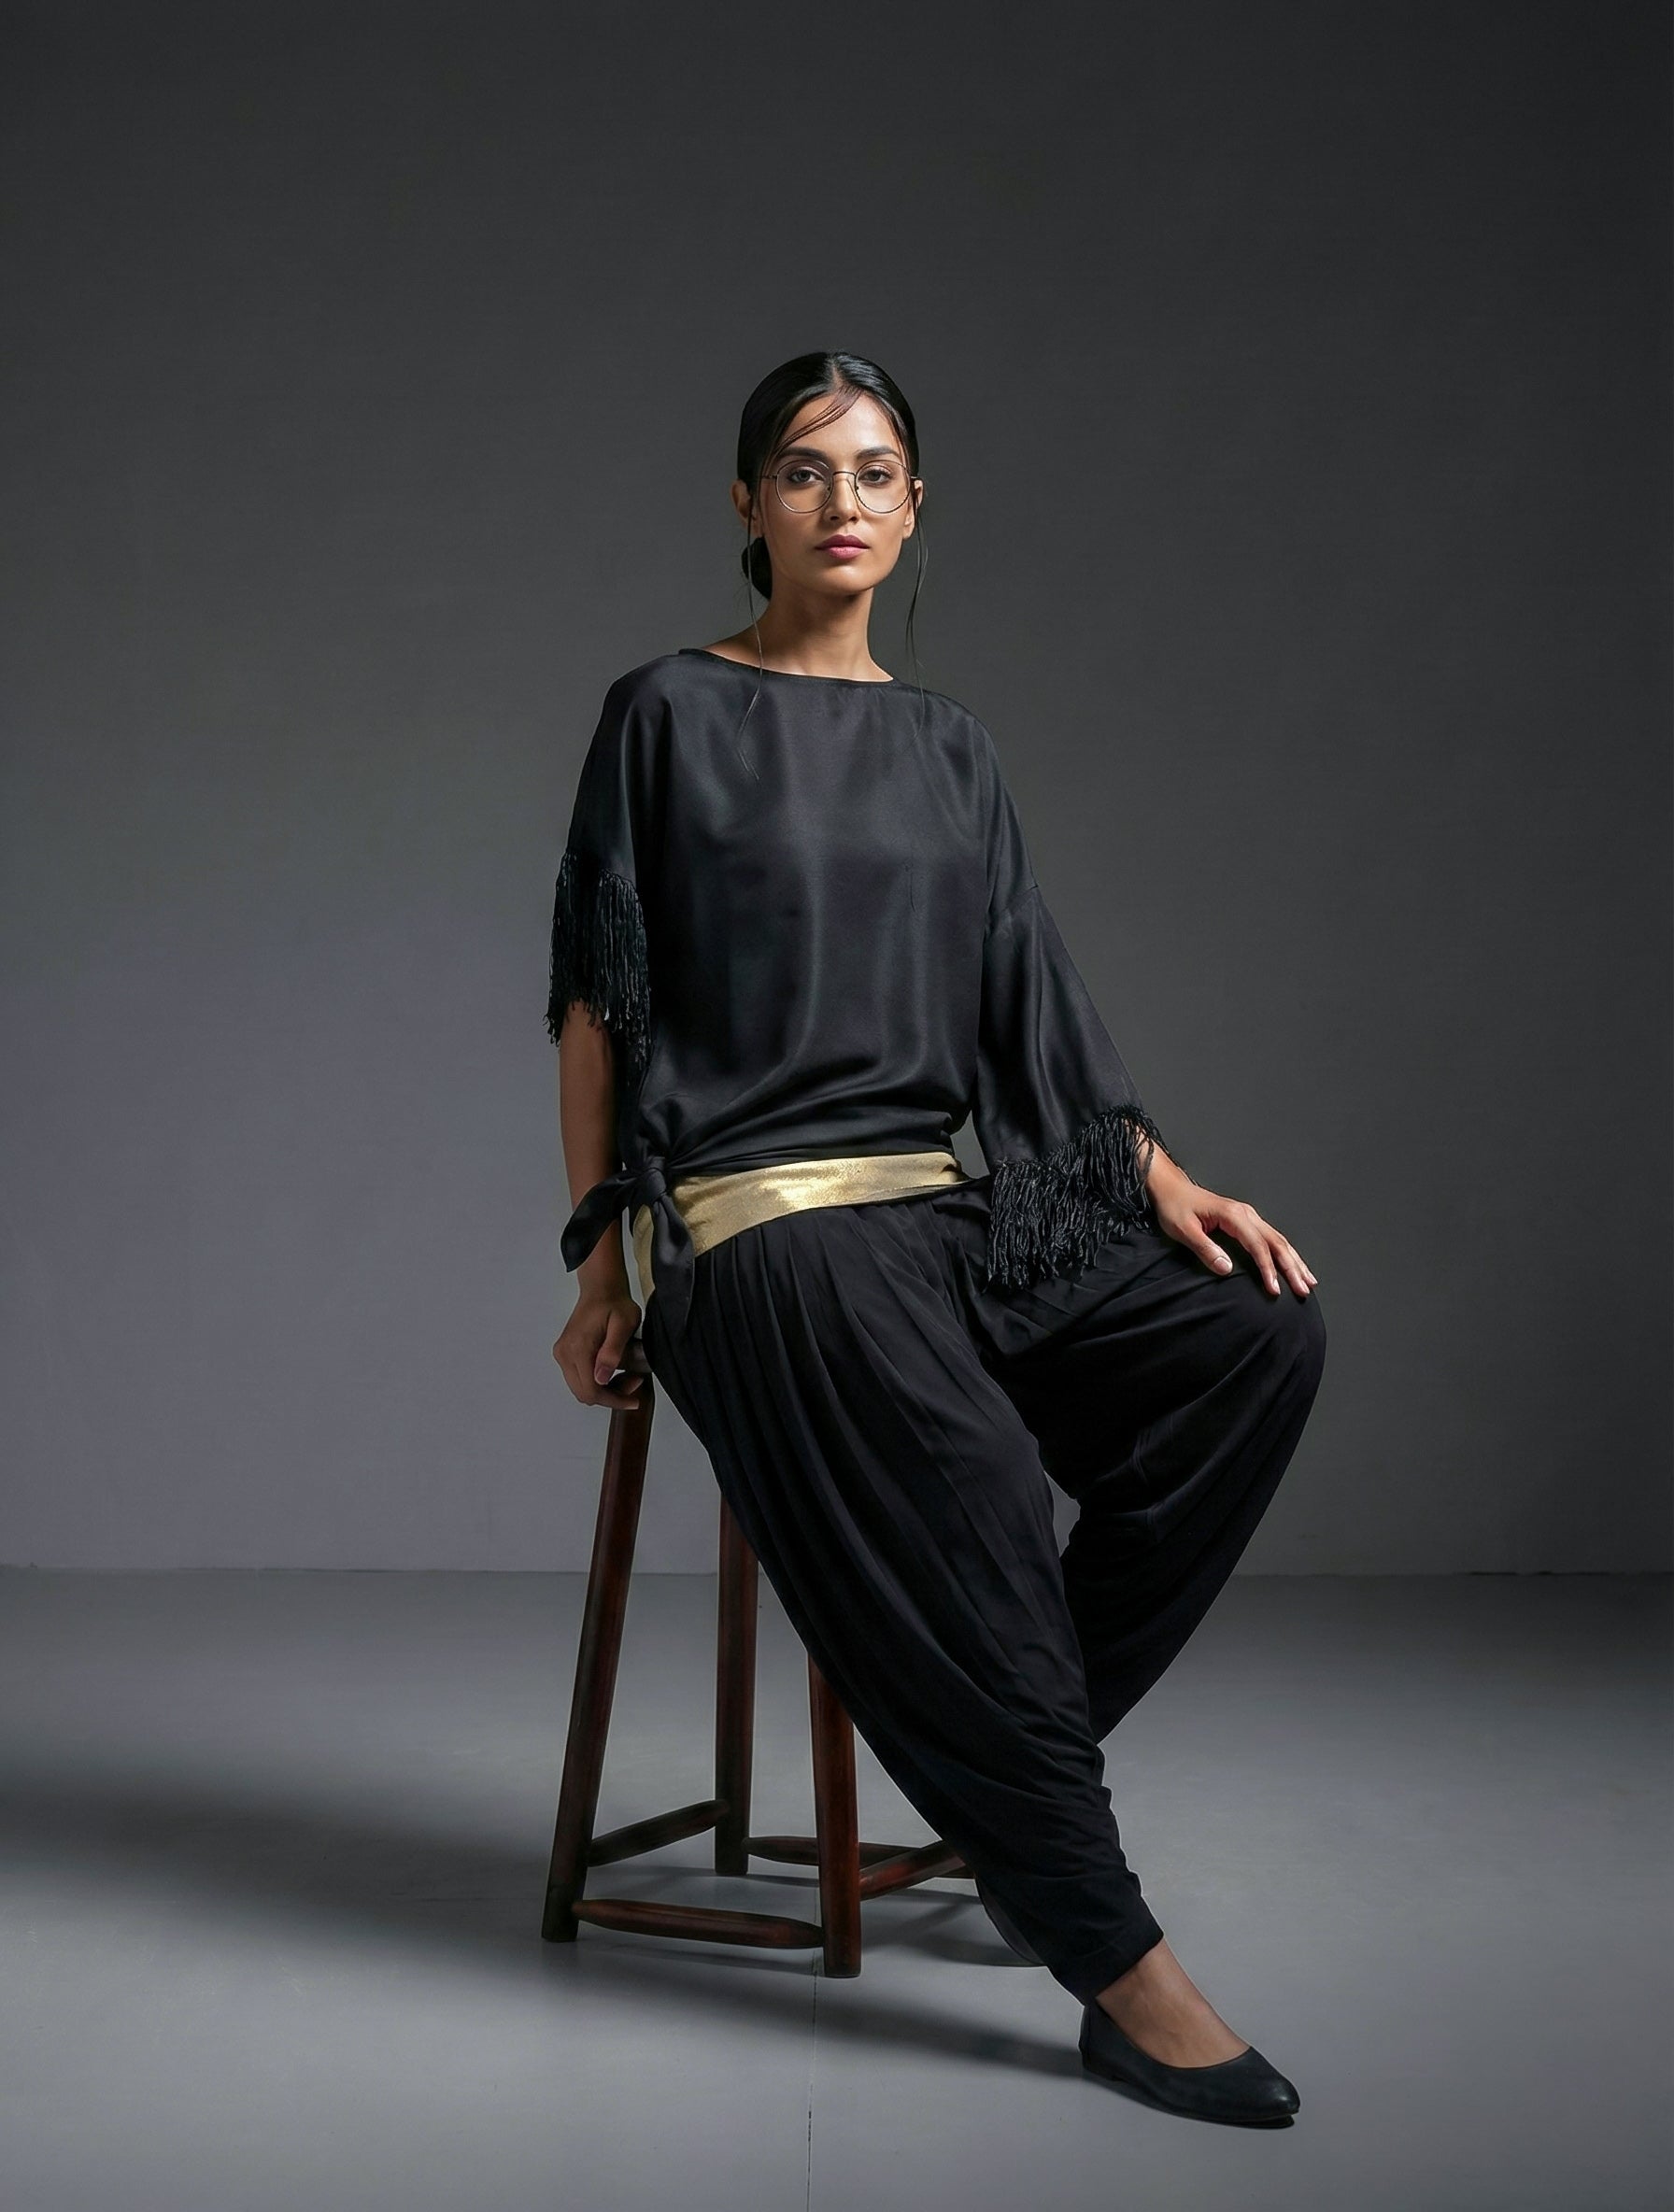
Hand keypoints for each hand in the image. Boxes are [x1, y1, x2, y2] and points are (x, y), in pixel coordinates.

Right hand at [554, 1285, 646, 1409]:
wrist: (600, 1288)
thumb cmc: (614, 1302)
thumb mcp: (623, 1324)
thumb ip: (612, 1352)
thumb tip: (602, 1379)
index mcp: (578, 1348)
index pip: (591, 1390)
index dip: (614, 1400)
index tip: (633, 1400)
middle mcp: (565, 1353)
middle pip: (584, 1393)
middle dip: (611, 1396)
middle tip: (633, 1383)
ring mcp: (562, 1354)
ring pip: (581, 1389)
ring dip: (605, 1391)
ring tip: (626, 1377)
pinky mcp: (564, 1353)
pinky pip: (579, 1379)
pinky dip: (596, 1382)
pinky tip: (613, 1372)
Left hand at [1150, 1173, 1316, 1299]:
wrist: (1172, 1188)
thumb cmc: (1175, 1207)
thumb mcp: (1183, 1230)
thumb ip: (1205, 1249)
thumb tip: (1227, 1269)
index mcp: (1233, 1215)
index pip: (1257, 1245)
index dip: (1267, 1268)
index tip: (1274, 1289)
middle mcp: (1246, 1214)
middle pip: (1276, 1242)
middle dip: (1291, 1267)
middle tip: (1303, 1289)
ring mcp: (1249, 1216)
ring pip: (1279, 1240)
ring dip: (1295, 1261)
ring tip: (1308, 1281)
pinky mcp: (1247, 1221)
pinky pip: (1272, 1238)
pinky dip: (1286, 1253)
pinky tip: (1294, 1265)